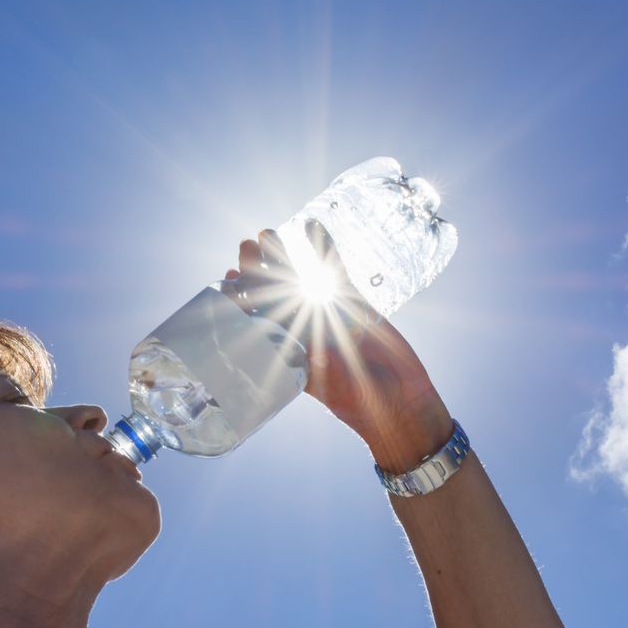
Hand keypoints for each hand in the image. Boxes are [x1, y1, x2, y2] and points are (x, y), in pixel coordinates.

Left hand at [222, 220, 453, 470]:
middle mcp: (303, 327)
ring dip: (284, 254)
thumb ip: (307, 361)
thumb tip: (288, 343)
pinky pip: (335, 270)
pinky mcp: (353, 302)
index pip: (257, 317)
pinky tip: (313, 225)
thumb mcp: (325, 384)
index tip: (228, 279)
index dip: (242, 297)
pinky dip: (324, 248)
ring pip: (301, 275)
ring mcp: (327, 311)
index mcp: (287, 349)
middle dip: (258, 269)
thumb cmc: (357, 401)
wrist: (399, 402)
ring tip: (267, 233)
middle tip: (245, 245)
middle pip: (274, 291)